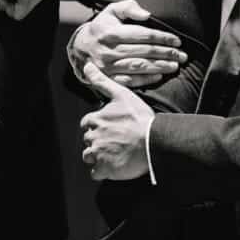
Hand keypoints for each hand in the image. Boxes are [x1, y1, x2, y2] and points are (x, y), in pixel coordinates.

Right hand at [70, 0, 185, 88]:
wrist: (81, 48)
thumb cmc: (102, 27)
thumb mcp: (111, 11)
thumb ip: (128, 8)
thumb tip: (147, 15)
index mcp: (111, 32)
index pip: (142, 35)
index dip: (161, 38)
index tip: (177, 40)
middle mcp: (109, 49)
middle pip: (143, 52)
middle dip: (166, 53)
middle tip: (182, 55)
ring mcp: (108, 66)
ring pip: (138, 66)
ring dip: (159, 66)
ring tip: (175, 66)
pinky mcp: (108, 78)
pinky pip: (130, 80)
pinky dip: (146, 79)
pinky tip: (159, 76)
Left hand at [80, 62, 153, 180]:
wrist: (153, 141)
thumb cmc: (139, 118)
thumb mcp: (121, 94)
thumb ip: (102, 81)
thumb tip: (87, 66)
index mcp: (96, 119)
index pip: (87, 123)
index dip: (97, 125)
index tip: (108, 127)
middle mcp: (93, 137)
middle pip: (88, 140)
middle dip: (97, 140)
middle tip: (114, 141)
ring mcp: (98, 154)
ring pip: (89, 157)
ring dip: (97, 156)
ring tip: (113, 153)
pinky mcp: (105, 169)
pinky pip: (95, 173)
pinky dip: (101, 171)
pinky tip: (113, 166)